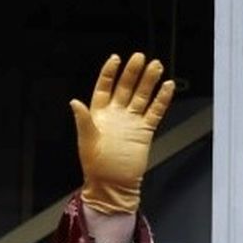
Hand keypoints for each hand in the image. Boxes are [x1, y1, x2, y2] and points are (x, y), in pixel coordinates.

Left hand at [69, 52, 174, 215]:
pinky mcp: (144, 131)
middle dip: (133, 72)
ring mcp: (131, 121)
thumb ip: (83, 120)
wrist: (113, 185)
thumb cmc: (96, 166)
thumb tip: (74, 102)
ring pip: (142, 96)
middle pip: (126, 88)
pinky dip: (162, 99)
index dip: (110, 73)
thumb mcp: (86, 142)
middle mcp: (116, 114)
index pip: (104, 87)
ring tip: (156, 66)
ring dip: (149, 82)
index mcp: (99, 114)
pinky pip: (155, 111)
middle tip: (140, 58)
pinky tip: (168, 86)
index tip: (116, 58)